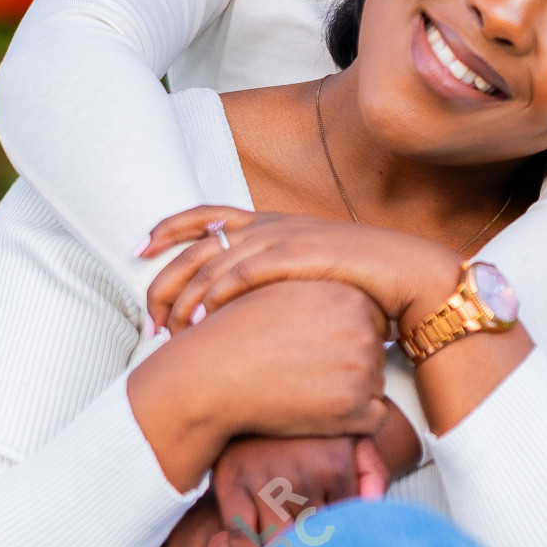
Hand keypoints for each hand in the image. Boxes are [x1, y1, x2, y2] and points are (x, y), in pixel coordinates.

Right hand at [127, 277, 389, 492]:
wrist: (211, 374)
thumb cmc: (242, 333)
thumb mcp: (288, 292)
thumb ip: (325, 292)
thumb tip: (354, 297)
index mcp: (352, 296)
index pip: (372, 323)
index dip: (341, 339)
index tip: (310, 346)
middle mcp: (365, 329)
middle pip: (374, 354)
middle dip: (346, 365)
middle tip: (302, 368)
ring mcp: (363, 370)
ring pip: (373, 386)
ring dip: (348, 392)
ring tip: (301, 386)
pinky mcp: (355, 409)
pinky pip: (373, 420)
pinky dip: (350, 422)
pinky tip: (313, 408)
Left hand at [142, 205, 459, 342]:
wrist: (407, 273)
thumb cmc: (363, 281)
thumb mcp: (310, 273)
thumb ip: (277, 280)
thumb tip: (247, 305)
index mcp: (270, 223)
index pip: (205, 215)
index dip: (168, 227)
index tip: (139, 247)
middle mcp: (269, 225)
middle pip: (196, 245)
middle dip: (164, 279)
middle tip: (147, 315)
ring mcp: (281, 238)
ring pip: (211, 263)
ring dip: (183, 298)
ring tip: (166, 331)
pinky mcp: (295, 256)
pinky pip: (240, 274)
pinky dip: (214, 296)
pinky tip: (198, 321)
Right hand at [211, 428, 406, 539]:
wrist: (260, 380)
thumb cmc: (312, 422)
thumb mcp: (353, 435)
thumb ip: (373, 473)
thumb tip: (374, 510)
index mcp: (335, 465)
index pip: (345, 530)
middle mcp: (301, 474)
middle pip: (310, 545)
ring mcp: (264, 479)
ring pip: (274, 546)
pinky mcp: (231, 482)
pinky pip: (237, 534)